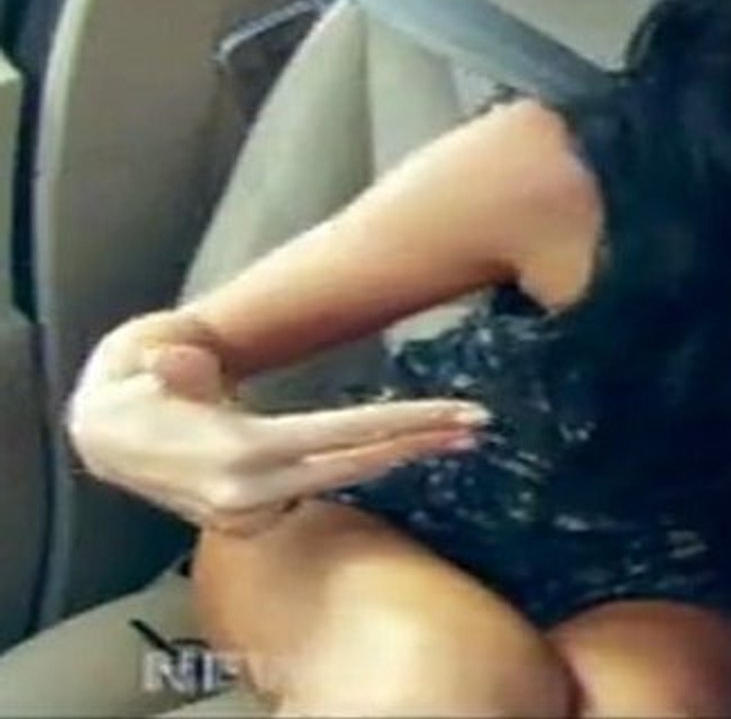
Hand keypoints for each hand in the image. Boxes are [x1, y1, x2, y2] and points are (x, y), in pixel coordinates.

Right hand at [66, 329, 487, 535]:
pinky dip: (352, 467)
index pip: (342, 435)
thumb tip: (173, 364)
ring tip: (452, 433)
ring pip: (342, 478)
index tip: (456, 414)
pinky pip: (315, 489)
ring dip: (396, 455)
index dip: (404, 421)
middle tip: (479, 425)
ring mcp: (252, 513)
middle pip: (359, 464)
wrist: (99, 440)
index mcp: (241, 453)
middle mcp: (254, 492)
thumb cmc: (130, 389)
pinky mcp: (250, 520)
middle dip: (421, 443)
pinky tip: (390, 447)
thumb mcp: (143, 366)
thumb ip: (168, 365)